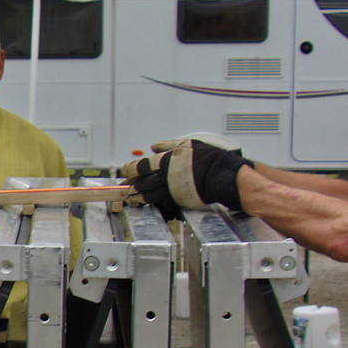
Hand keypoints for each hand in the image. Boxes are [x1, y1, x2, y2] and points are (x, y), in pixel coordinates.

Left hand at [125, 137, 248, 216]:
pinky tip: (147, 202)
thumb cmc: (207, 157)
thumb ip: (168, 145)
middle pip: (144, 182)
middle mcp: (169, 176)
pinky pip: (163, 201)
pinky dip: (154, 202)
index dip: (132, 169)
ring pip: (151, 195)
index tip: (125, 170)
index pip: (144, 166)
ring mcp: (174, 189)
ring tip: (131, 199)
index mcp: (169, 160)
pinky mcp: (180, 199)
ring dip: (139, 198)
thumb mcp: (187, 144)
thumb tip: (153, 147)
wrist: (222, 175)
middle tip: (125, 187)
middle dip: (132, 185)